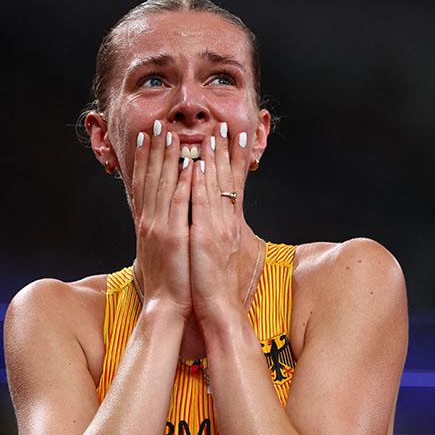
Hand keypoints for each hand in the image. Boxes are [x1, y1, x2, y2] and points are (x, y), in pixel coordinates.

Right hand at [131, 119, 194, 315]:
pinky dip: (183, 182)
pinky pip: (179, 204)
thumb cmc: (169, 280)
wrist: (166, 306)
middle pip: (150, 178)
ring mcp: (160, 228)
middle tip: (156, 124)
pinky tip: (188, 164)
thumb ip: (161, 228)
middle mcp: (150, 221)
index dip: (143, 159)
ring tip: (169, 133)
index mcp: (147, 223)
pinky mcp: (174, 237)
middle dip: (153, 149)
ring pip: (162, 185)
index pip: (142, 184)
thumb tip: (164, 214)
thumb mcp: (161, 249)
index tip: (145, 137)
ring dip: (166, 158)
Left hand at [189, 122, 252, 322]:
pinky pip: (202, 206)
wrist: (220, 311)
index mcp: (230, 224)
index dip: (236, 159)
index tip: (236, 135)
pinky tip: (198, 165)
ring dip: (213, 158)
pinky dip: (201, 185)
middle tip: (224, 123)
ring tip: (212, 133)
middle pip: (227, 179)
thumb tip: (217, 217)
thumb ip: (219, 230)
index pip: (235, 184)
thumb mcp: (220, 252)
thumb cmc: (217, 285)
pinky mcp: (205, 239)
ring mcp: (217, 229)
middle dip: (226, 150)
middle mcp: (227, 222)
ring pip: (216, 187)